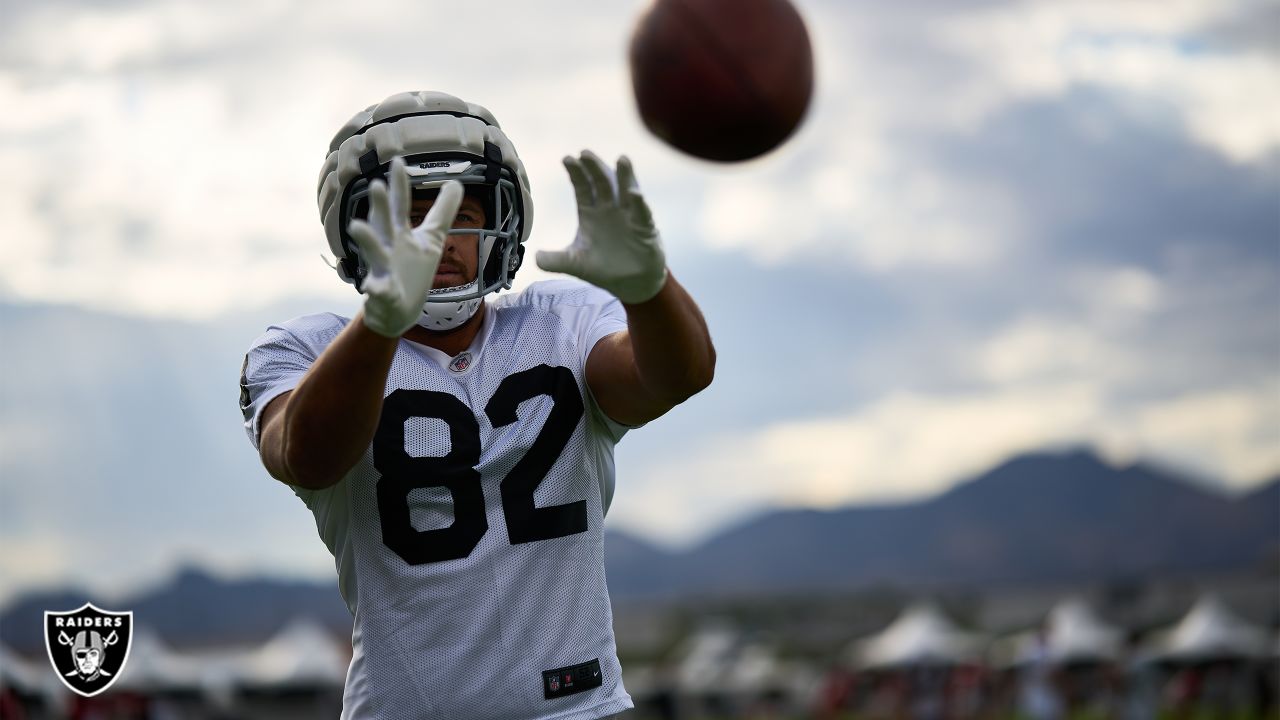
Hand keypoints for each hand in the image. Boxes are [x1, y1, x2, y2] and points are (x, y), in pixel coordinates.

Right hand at [348, 158, 463, 337]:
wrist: (398, 310)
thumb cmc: (412, 269)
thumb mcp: (432, 239)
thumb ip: (442, 211)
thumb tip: (456, 182)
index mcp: (400, 233)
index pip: (400, 206)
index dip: (399, 185)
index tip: (398, 161)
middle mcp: (388, 246)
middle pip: (383, 223)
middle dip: (379, 205)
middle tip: (375, 184)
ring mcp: (383, 269)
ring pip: (374, 253)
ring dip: (367, 239)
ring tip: (357, 226)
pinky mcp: (384, 294)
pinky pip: (380, 291)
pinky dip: (377, 289)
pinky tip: (373, 287)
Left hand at [536, 150, 666, 303]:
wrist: (631, 283)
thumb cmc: (604, 268)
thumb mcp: (576, 264)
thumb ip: (556, 261)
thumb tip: (535, 257)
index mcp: (591, 212)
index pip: (583, 187)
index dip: (576, 173)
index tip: (567, 159)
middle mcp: (610, 209)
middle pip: (602, 183)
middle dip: (594, 168)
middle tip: (585, 153)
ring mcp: (629, 216)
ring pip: (626, 190)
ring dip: (624, 176)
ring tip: (621, 159)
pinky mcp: (645, 228)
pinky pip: (642, 213)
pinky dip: (639, 203)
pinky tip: (634, 194)